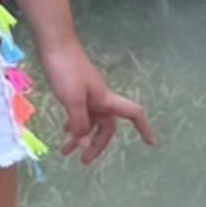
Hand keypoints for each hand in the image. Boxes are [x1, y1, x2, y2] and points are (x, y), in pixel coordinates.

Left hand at [37, 37, 155, 165]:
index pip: (133, 114)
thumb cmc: (67, 70)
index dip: (144, 128)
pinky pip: (80, 114)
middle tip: (83, 161)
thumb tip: (84, 142)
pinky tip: (64, 131)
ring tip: (66, 152)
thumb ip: (80, 122)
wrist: (54, 45)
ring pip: (91, 122)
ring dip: (81, 137)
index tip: (150, 143)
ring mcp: (88, 95)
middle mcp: (100, 99)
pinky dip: (74, 125)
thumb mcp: (73, 99)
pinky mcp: (76, 91)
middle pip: (107, 127)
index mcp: (106, 100)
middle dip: (97, 145)